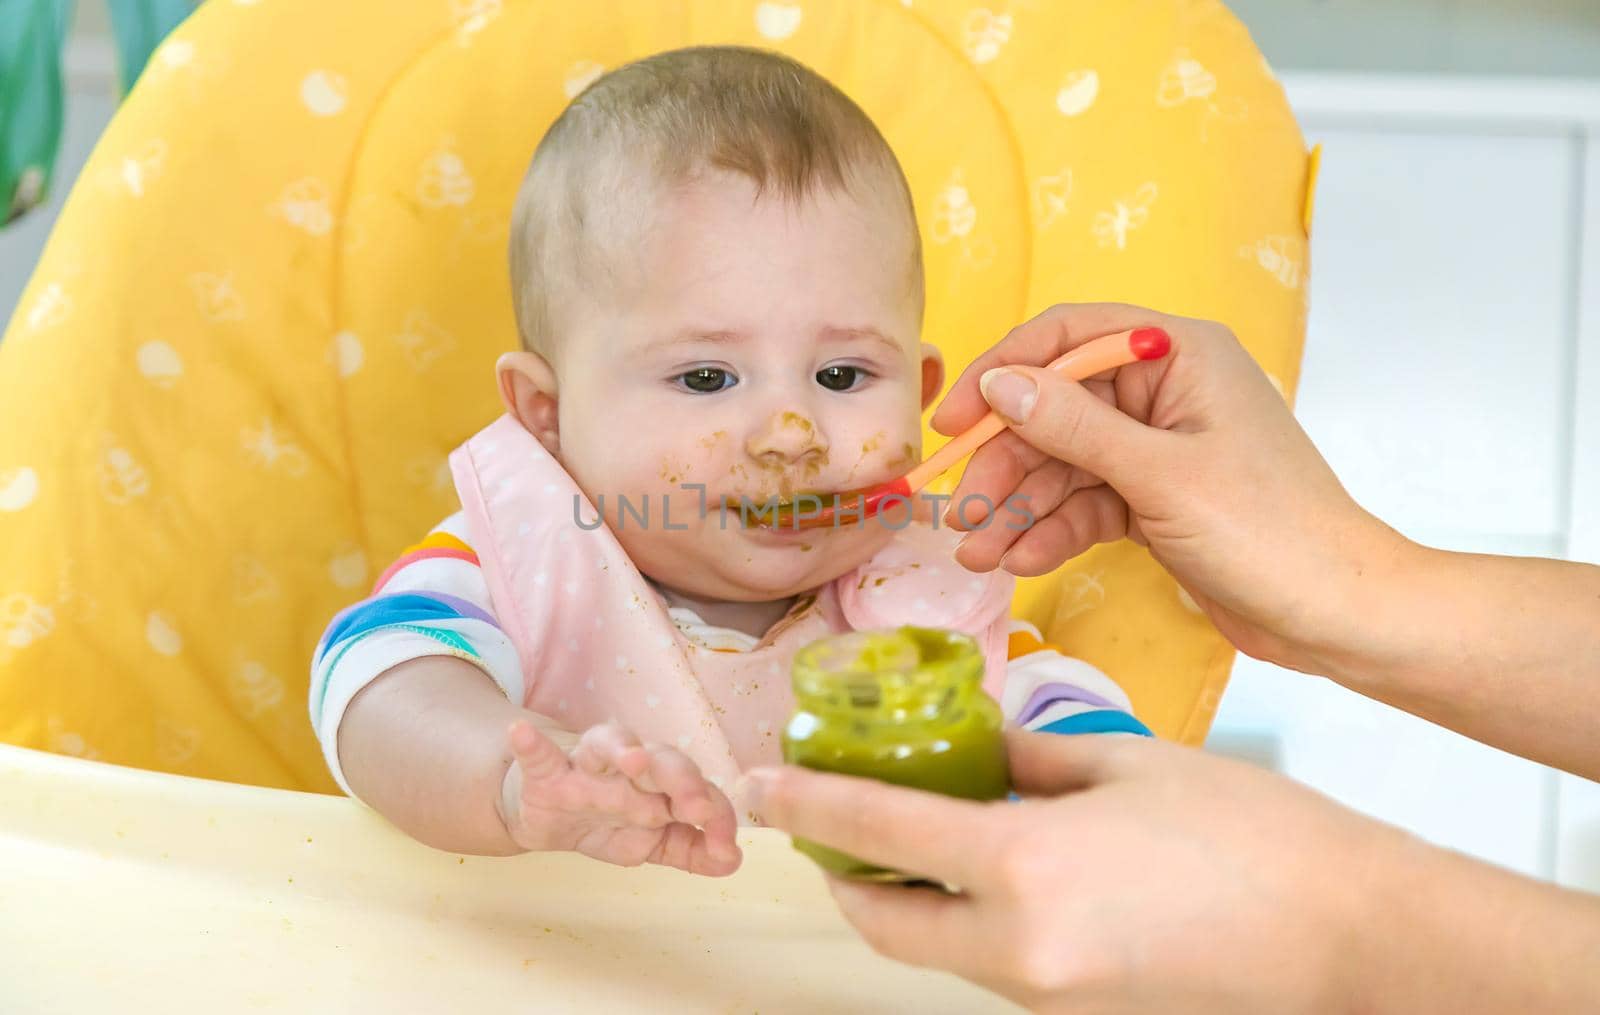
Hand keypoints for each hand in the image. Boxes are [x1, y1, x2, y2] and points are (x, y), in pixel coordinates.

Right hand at [500, 720, 740, 875]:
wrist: (548, 812)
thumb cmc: (609, 819)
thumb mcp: (650, 842)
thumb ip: (691, 850)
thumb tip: (732, 860)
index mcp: (661, 783)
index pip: (695, 790)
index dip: (714, 814)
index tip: (725, 845)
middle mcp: (629, 766)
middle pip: (661, 761)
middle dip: (682, 780)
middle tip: (697, 804)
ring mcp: (587, 765)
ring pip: (609, 745)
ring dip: (623, 749)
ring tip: (634, 759)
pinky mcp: (544, 771)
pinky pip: (538, 753)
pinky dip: (529, 743)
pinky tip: (521, 733)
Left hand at [746, 732, 1410, 1011]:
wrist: (1354, 939)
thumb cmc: (1253, 834)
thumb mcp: (1128, 763)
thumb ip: (1029, 756)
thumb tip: (976, 749)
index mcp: (1023, 870)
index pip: (876, 833)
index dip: (806, 806)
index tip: (760, 787)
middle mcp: (1017, 950)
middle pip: (885, 921)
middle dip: (844, 874)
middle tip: (832, 821)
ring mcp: (1047, 997)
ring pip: (937, 951)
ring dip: (909, 900)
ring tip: (917, 836)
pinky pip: (993, 969)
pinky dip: (970, 925)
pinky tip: (998, 873)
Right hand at [932, 302, 1407, 673]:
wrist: (1336, 613)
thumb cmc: (1268, 531)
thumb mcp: (1161, 475)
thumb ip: (1074, 427)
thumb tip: (1000, 385)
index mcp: (1179, 354)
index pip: (1067, 337)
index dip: (1003, 372)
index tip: (953, 422)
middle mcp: (1164, 390)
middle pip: (1055, 410)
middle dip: (1006, 463)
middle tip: (963, 514)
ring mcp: (1158, 447)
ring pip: (1063, 464)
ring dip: (1019, 508)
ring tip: (979, 555)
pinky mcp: (1154, 499)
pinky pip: (1085, 503)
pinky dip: (1052, 531)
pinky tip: (1021, 561)